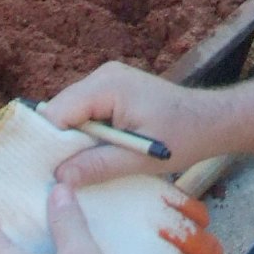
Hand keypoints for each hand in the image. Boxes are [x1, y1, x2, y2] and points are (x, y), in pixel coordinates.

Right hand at [42, 62, 223, 187]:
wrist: (210, 121)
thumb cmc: (181, 137)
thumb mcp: (139, 159)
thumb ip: (98, 165)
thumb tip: (59, 177)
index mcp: (107, 86)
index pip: (58, 112)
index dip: (47, 143)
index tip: (42, 173)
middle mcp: (103, 76)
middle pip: (61, 111)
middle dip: (57, 143)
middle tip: (56, 177)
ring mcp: (107, 80)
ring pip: (71, 114)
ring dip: (72, 141)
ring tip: (75, 170)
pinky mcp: (112, 91)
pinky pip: (85, 113)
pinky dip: (85, 135)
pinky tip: (92, 156)